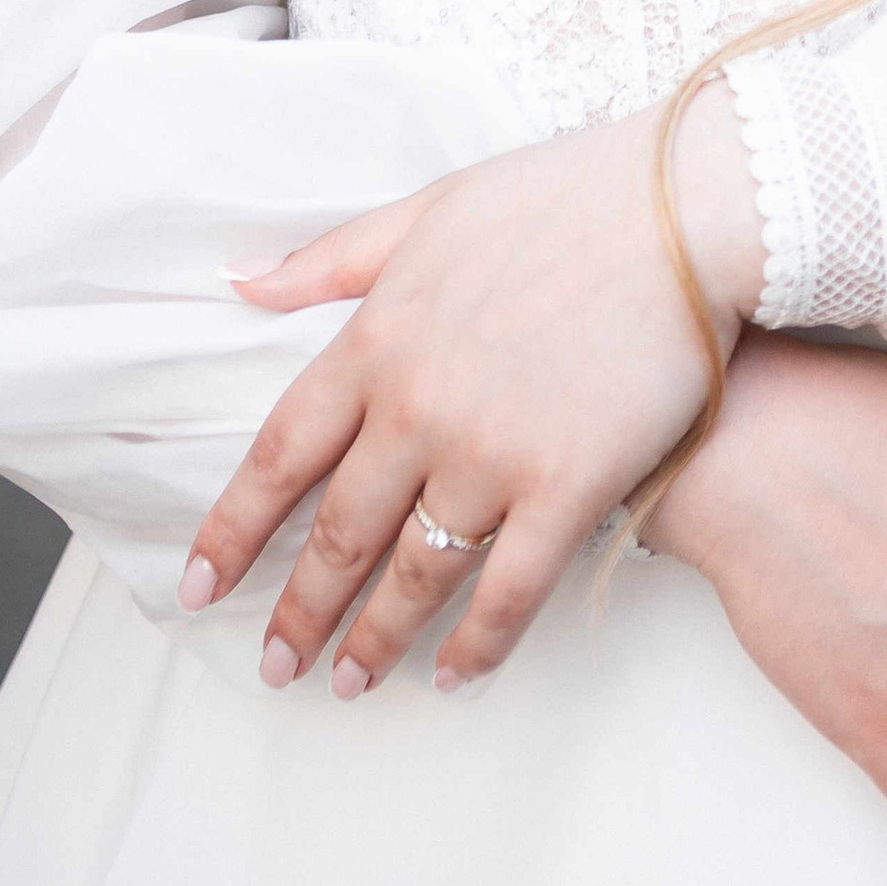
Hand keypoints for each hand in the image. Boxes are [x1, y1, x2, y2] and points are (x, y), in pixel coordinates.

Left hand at [178, 84, 763, 691]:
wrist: (685, 210)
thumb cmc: (561, 199)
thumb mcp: (428, 209)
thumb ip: (333, 258)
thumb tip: (241, 283)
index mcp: (376, 340)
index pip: (281, 454)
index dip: (235, 528)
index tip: (201, 583)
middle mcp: (418, 408)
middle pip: (338, 532)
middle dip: (298, 610)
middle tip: (273, 664)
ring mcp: (492, 454)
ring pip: (414, 575)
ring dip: (374, 642)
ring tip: (346, 686)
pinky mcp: (569, 487)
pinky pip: (510, 591)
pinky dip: (477, 646)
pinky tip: (454, 680)